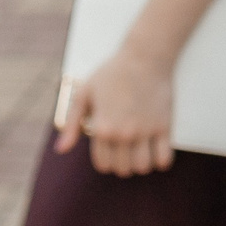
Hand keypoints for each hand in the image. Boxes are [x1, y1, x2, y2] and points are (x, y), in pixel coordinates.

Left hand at [56, 48, 174, 175]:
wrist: (145, 56)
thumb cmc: (112, 72)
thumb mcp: (85, 93)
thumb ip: (72, 124)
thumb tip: (61, 149)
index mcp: (103, 128)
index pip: (103, 164)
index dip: (105, 163)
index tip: (109, 154)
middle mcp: (123, 133)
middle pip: (122, 168)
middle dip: (122, 164)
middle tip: (125, 152)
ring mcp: (145, 131)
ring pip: (142, 167)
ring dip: (140, 165)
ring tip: (140, 153)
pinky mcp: (164, 126)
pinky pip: (164, 158)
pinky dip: (160, 162)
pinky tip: (156, 152)